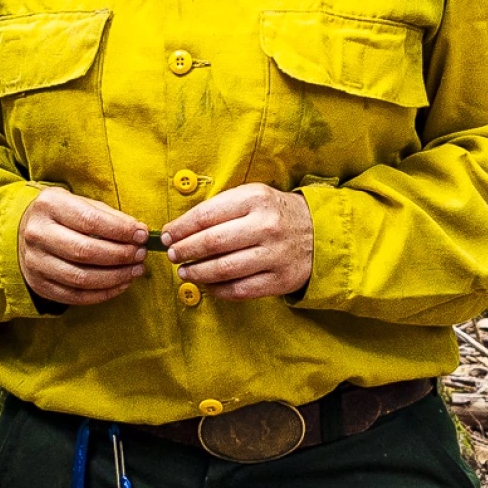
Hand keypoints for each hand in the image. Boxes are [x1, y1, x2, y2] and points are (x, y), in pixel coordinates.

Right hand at [19, 188, 146, 306]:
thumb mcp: (81, 203)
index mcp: (49, 205)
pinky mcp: (39, 284)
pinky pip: (75, 296)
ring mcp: (34, 262)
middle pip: (85, 251)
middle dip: (120, 255)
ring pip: (81, 278)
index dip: (120, 230)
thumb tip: (139, 233)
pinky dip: (103, 294)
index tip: (142, 236)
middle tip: (140, 255)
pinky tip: (121, 284)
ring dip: (115, 277)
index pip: (90, 220)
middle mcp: (37, 233)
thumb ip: (109, 216)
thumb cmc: (63, 216)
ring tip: (135, 271)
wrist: (25, 231)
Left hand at [162, 183, 312, 299]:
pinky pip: (240, 290)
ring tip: (184, 271)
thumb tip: (180, 229)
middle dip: (185, 250)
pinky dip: (218, 290)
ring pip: (224, 269)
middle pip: (212, 242)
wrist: (321, 232)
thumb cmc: (276, 214)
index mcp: (255, 199)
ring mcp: (275, 254)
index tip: (167, 235)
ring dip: (197, 272)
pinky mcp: (280, 279)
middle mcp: (266, 226)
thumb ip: (220, 209)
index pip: (206, 215)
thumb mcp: (253, 197)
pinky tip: (207, 285)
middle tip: (172, 255)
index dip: (181, 228)